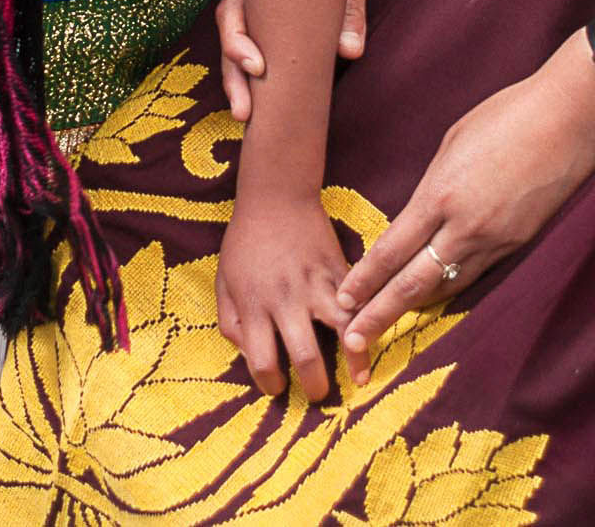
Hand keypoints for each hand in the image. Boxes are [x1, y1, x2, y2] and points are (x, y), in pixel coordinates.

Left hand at [214, 189, 350, 400]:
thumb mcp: (224, 283)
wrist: (276, 197)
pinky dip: (367, 324)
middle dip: (315, 386)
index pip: (263, 361)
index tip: (277, 387)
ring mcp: (317, 285)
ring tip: (359, 379)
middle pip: (306, 356)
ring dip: (355, 360)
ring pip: (344, 330)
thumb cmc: (245, 243)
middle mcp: (287, 300)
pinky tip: (370, 340)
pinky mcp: (340, 271)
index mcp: (254, 305)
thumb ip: (232, 324)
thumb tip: (250, 358)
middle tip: (318, 396)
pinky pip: (359, 304)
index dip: (270, 384)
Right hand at [217, 0, 396, 120]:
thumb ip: (348, 3)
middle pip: (235, 37)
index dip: (237, 43)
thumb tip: (348, 51)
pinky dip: (271, 76)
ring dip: (246, 82)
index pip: (234, 11)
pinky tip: (276, 100)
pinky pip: (274, 47)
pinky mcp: (296, 18)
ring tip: (250, 116)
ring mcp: (276, 5)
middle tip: (244, 114)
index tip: (256, 68)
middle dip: (234, 76)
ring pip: (250, 46)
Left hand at [331, 39, 594, 380]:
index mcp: (440, 196)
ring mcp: (496, 240)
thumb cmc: (508, 115)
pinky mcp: (521, 244)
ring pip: (448, 286)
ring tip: (390, 324)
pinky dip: (453, 289)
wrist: (571, 118)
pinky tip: (438, 297)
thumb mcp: (453, 142)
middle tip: (355, 340)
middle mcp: (465, 228)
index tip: (343, 300)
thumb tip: (421, 211)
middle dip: (380, 313)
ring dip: (416, 308)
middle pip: (413, 284)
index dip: (365, 280)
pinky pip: (478, 274)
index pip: (392, 251)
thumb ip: (433, 186)